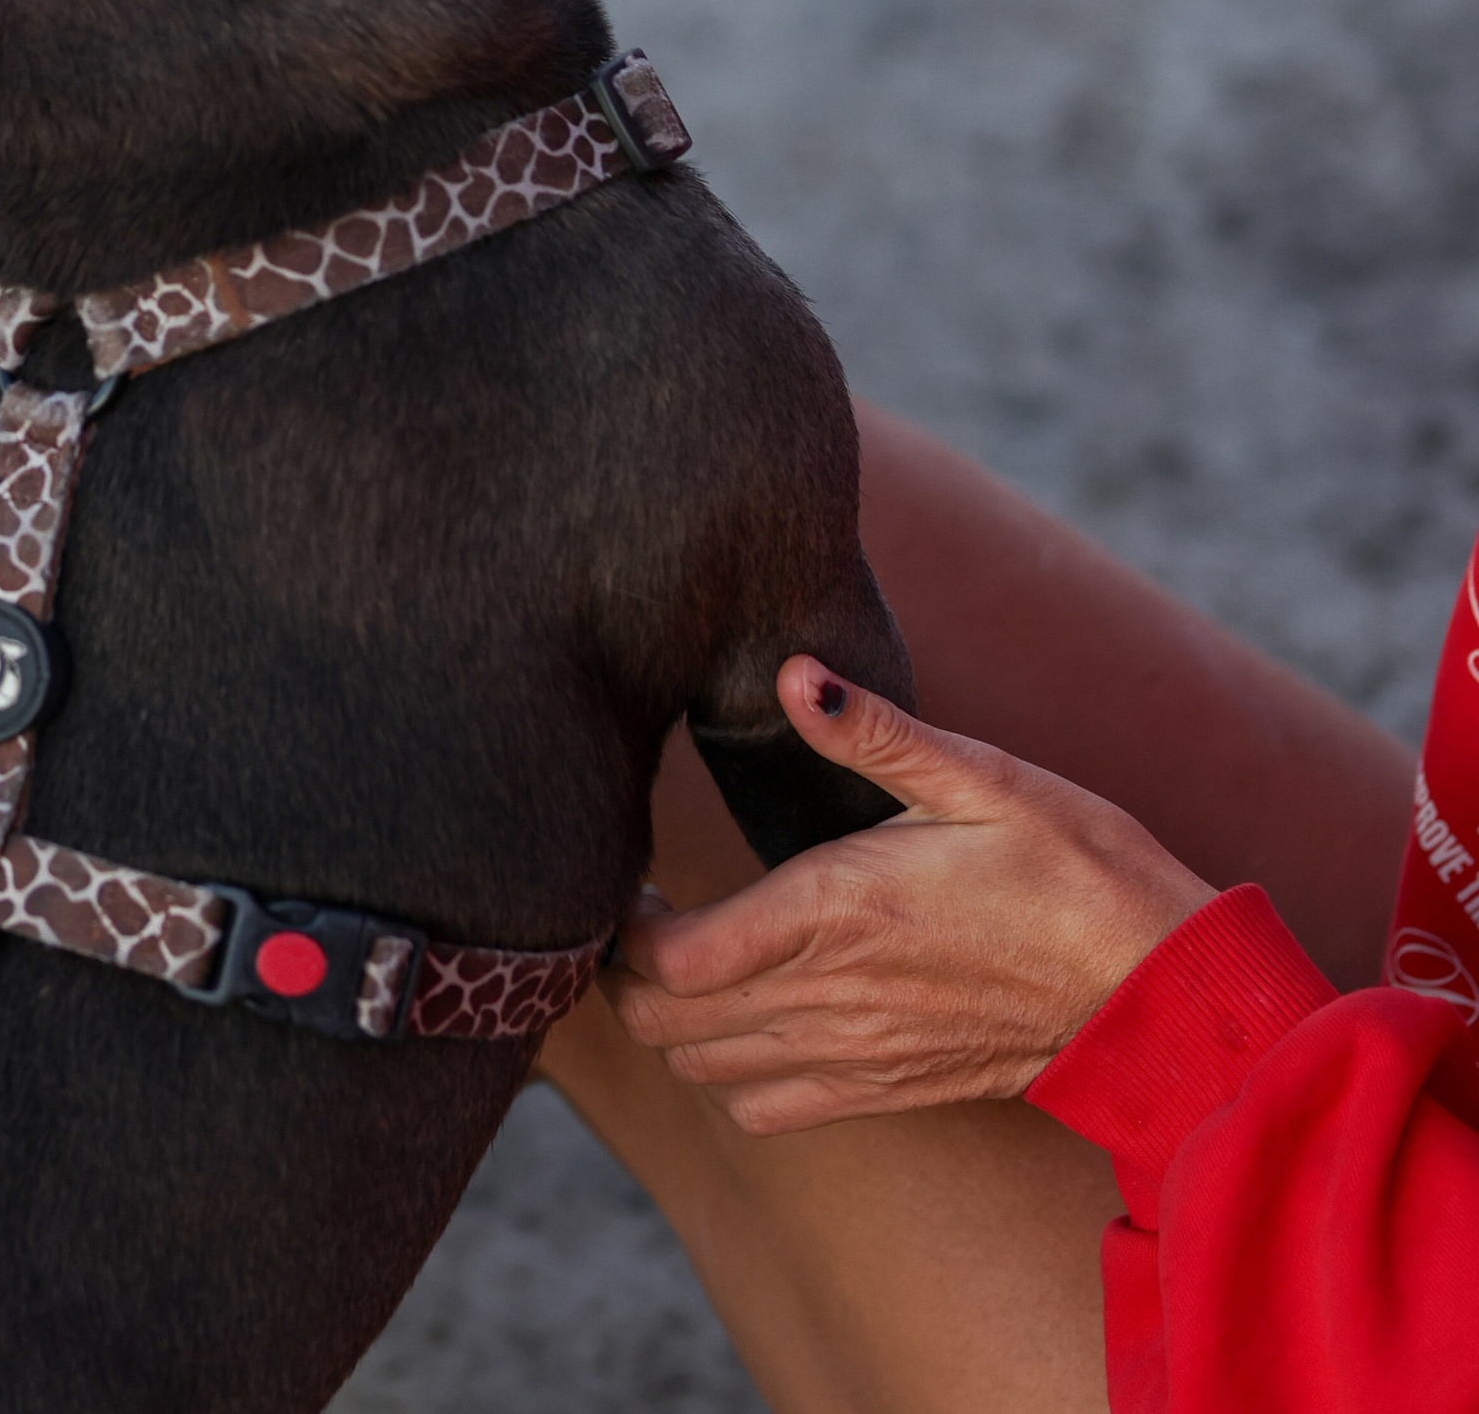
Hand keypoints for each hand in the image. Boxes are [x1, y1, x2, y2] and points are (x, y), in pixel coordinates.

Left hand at [608, 654, 1213, 1132]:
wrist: (1162, 988)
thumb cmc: (1076, 864)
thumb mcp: (982, 775)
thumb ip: (872, 731)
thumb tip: (792, 673)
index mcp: (837, 911)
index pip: (673, 959)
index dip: (624, 927)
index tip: (632, 878)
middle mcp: (833, 999)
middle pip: (666, 1026)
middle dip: (626, 977)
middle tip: (642, 913)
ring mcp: (859, 1058)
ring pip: (707, 1074)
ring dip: (674, 1024)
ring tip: (687, 958)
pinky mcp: (889, 1091)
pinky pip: (769, 1112)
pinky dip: (731, 1075)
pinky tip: (751, 1016)